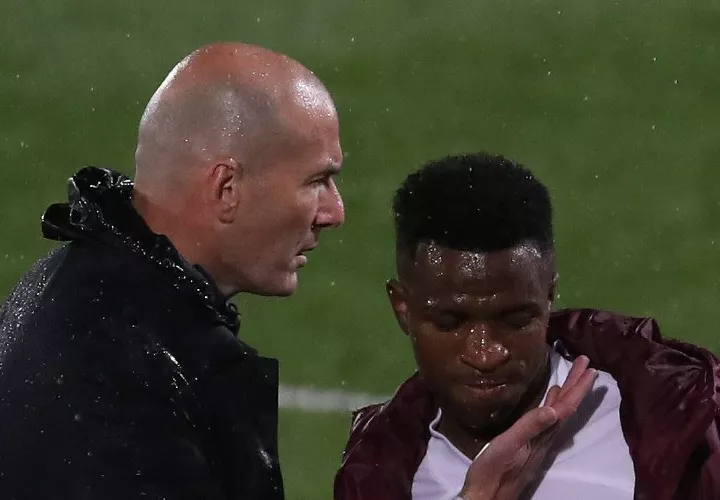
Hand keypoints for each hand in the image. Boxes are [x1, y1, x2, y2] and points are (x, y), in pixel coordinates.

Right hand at [457, 355, 597, 499]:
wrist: (488, 495)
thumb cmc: (494, 469)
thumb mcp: (509, 444)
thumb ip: (530, 426)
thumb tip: (553, 409)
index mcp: (543, 434)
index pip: (566, 406)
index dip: (578, 387)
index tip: (590, 368)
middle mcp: (546, 436)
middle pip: (567, 407)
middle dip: (577, 385)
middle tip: (587, 363)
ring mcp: (540, 440)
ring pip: (559, 412)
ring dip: (567, 393)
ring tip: (573, 376)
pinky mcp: (531, 443)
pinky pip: (548, 418)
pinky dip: (552, 404)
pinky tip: (550, 400)